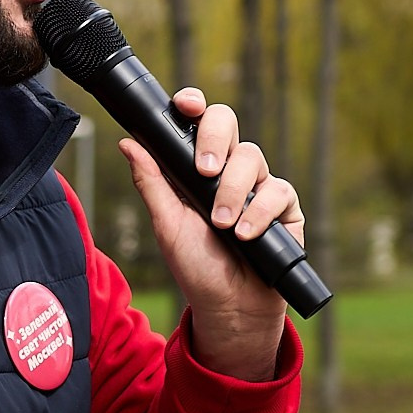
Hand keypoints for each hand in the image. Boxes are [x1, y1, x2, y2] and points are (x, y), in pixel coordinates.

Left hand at [119, 87, 299, 381]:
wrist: (229, 306)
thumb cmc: (196, 266)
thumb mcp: (166, 225)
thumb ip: (151, 182)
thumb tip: (128, 143)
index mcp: (196, 168)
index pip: (197, 123)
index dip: (193, 105)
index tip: (185, 106)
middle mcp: (229, 169)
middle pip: (228, 122)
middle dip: (214, 138)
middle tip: (204, 170)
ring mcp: (258, 185)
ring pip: (251, 156)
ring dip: (233, 191)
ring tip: (222, 225)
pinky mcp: (285, 207)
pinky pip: (278, 191)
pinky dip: (259, 213)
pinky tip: (245, 235)